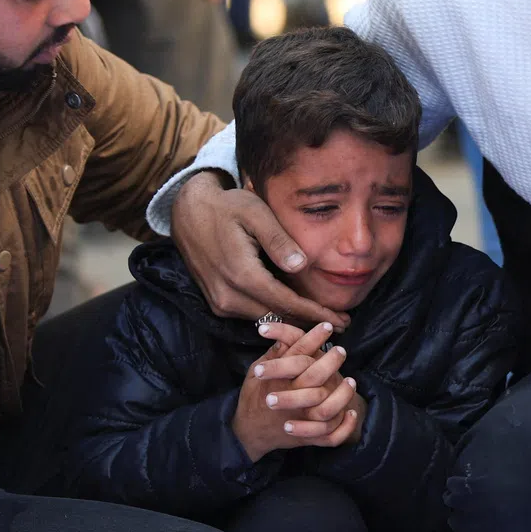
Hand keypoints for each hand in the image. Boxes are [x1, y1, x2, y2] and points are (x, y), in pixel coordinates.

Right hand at [172, 173, 347, 328]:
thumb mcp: (255, 212)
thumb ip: (278, 240)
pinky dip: (274, 314)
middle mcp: (228, 296)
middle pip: (278, 317)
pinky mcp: (217, 303)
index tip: (341, 320)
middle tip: (341, 324)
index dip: (316, 314)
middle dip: (310, 322)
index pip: (287, 304)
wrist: (189, 212)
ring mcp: (220, 303)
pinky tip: (294, 310)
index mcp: (242, 274)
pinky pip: (251, 315)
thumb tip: (301, 265)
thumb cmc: (227, 207)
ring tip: (322, 319)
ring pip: (265, 319)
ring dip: (293, 321)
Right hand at [232, 323, 360, 458]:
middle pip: (315, 376)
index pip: (297, 353)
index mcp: (276, 380)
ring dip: (343, 394)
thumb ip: (272, 355)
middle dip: (331, 361)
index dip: (313, 337)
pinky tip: (351, 413)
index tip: (326, 327)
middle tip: (340, 350)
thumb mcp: (255, 372)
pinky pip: (331, 436)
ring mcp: (300, 420)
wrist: (249, 432)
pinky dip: (343, 427)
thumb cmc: (253, 397)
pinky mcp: (308, 438)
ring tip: (351, 381)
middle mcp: (289, 398)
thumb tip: (286, 335)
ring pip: (327, 409)